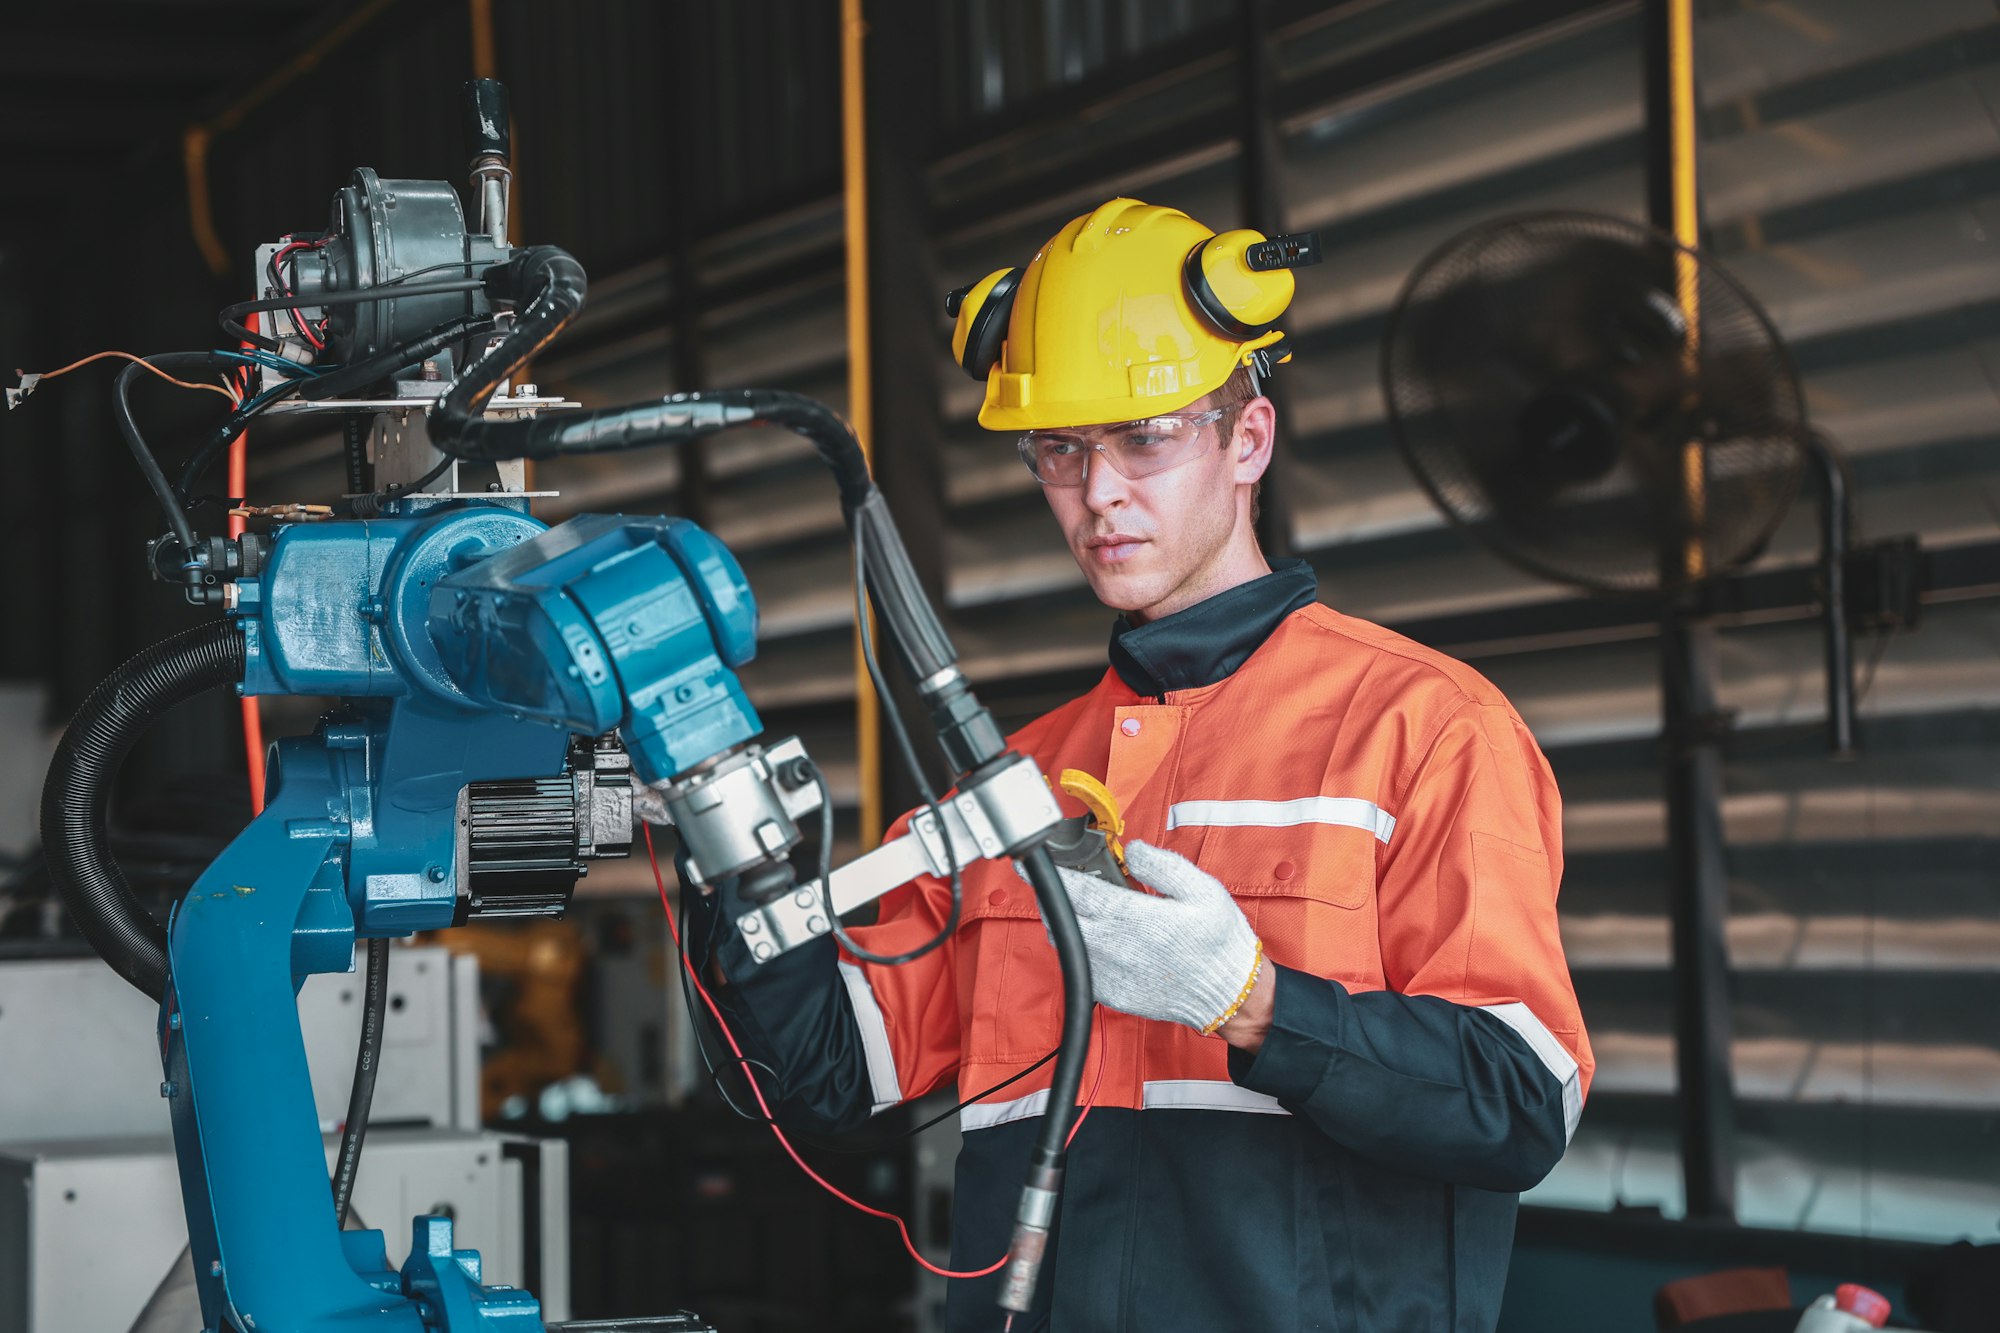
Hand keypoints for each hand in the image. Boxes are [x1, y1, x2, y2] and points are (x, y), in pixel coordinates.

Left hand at [1037, 841, 1262, 1035]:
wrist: (1228, 994)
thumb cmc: (1218, 941)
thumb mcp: (1202, 889)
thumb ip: (1162, 865)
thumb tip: (1132, 849)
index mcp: (1131, 917)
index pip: (1075, 890)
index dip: (1051, 874)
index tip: (1031, 864)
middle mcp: (1112, 947)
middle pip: (1061, 917)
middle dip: (1056, 897)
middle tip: (1066, 883)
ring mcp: (1108, 974)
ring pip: (1066, 943)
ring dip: (1067, 922)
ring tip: (1085, 909)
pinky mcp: (1110, 994)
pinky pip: (1081, 966)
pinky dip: (1081, 948)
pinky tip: (1103, 939)